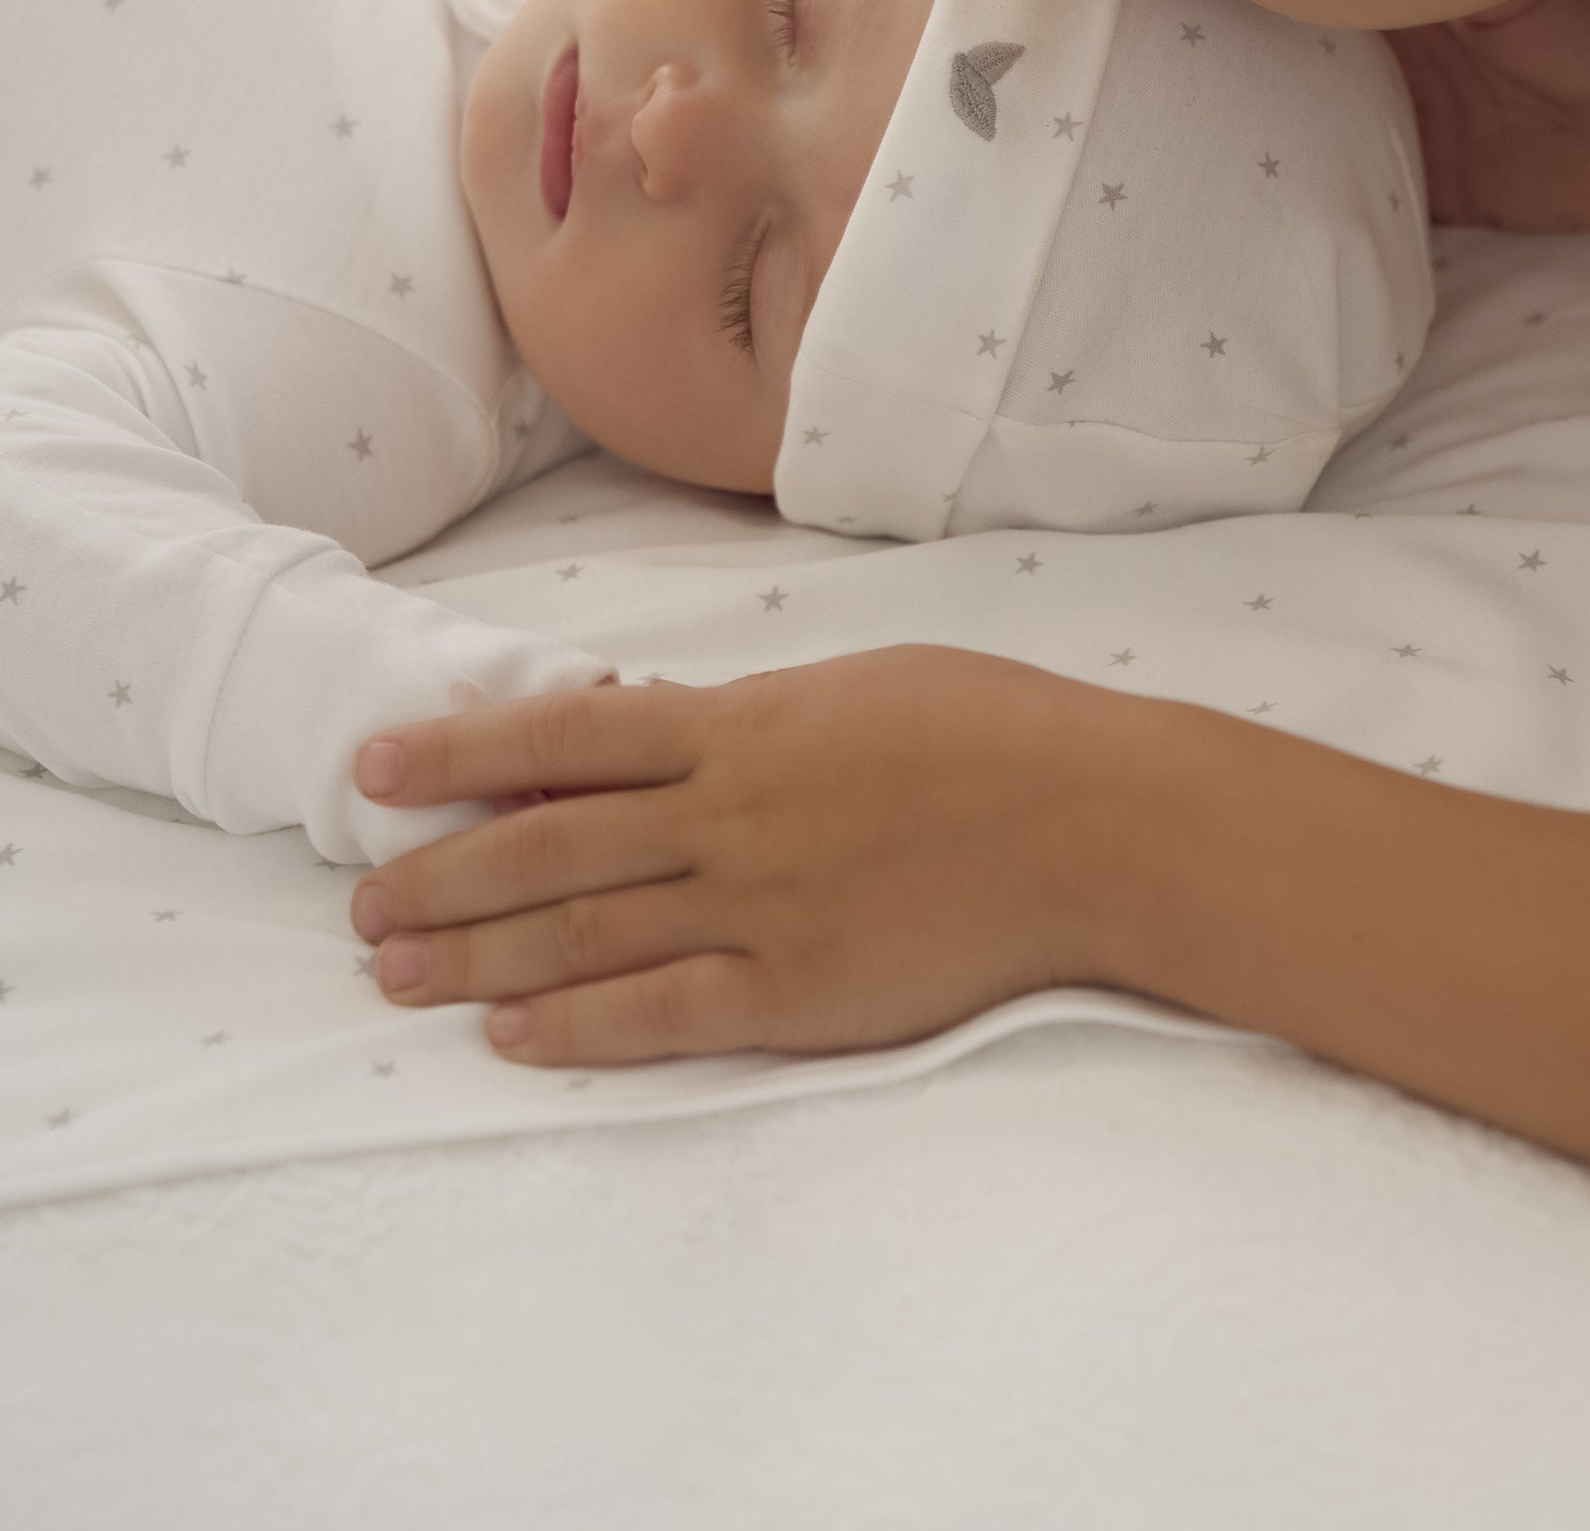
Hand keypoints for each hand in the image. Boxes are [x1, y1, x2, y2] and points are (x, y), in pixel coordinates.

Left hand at [348, 650, 1112, 1064]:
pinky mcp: (801, 992)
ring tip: (397, 975)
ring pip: (585, 931)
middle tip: (363, 903)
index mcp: (743, 724)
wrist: (1094, 822)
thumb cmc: (989, 731)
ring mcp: (761, 907)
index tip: (378, 768)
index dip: (460, 752)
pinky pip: (663, 1012)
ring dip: (479, 957)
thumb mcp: (857, 683)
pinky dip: (577, 1027)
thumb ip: (746, 709)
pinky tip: (513, 1038)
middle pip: (549, 844)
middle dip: (441, 875)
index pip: (565, 735)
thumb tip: (646, 716)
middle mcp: (731, 814)